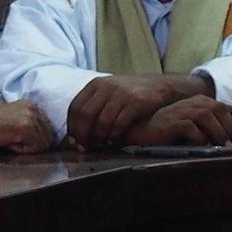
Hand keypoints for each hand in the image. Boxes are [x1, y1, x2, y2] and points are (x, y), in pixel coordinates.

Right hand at [0, 100, 55, 153]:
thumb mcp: (10, 122)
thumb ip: (27, 125)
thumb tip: (43, 140)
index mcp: (29, 105)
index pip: (46, 131)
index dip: (32, 141)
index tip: (14, 139)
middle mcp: (32, 108)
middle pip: (48, 138)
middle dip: (32, 145)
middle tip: (10, 141)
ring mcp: (30, 116)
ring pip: (43, 144)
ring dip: (27, 148)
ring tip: (7, 141)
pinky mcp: (25, 127)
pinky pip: (35, 148)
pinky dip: (22, 150)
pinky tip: (7, 142)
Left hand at [67, 75, 201, 147]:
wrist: (158, 86)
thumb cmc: (129, 95)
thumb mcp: (109, 92)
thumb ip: (93, 108)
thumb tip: (75, 134)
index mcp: (96, 84)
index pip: (75, 107)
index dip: (73, 127)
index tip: (75, 141)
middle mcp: (106, 86)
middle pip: (85, 114)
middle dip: (83, 134)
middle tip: (85, 147)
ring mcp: (121, 93)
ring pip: (101, 121)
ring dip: (99, 137)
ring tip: (101, 144)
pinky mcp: (135, 102)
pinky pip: (119, 124)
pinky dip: (114, 136)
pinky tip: (114, 141)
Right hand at [125, 96, 231, 148]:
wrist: (144, 129)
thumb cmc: (172, 130)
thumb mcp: (195, 126)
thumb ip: (211, 129)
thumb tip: (231, 145)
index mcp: (203, 101)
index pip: (228, 109)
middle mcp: (195, 102)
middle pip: (220, 110)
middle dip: (231, 129)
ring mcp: (184, 110)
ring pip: (208, 116)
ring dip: (218, 133)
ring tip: (223, 148)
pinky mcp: (174, 121)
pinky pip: (191, 127)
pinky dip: (199, 137)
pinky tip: (203, 146)